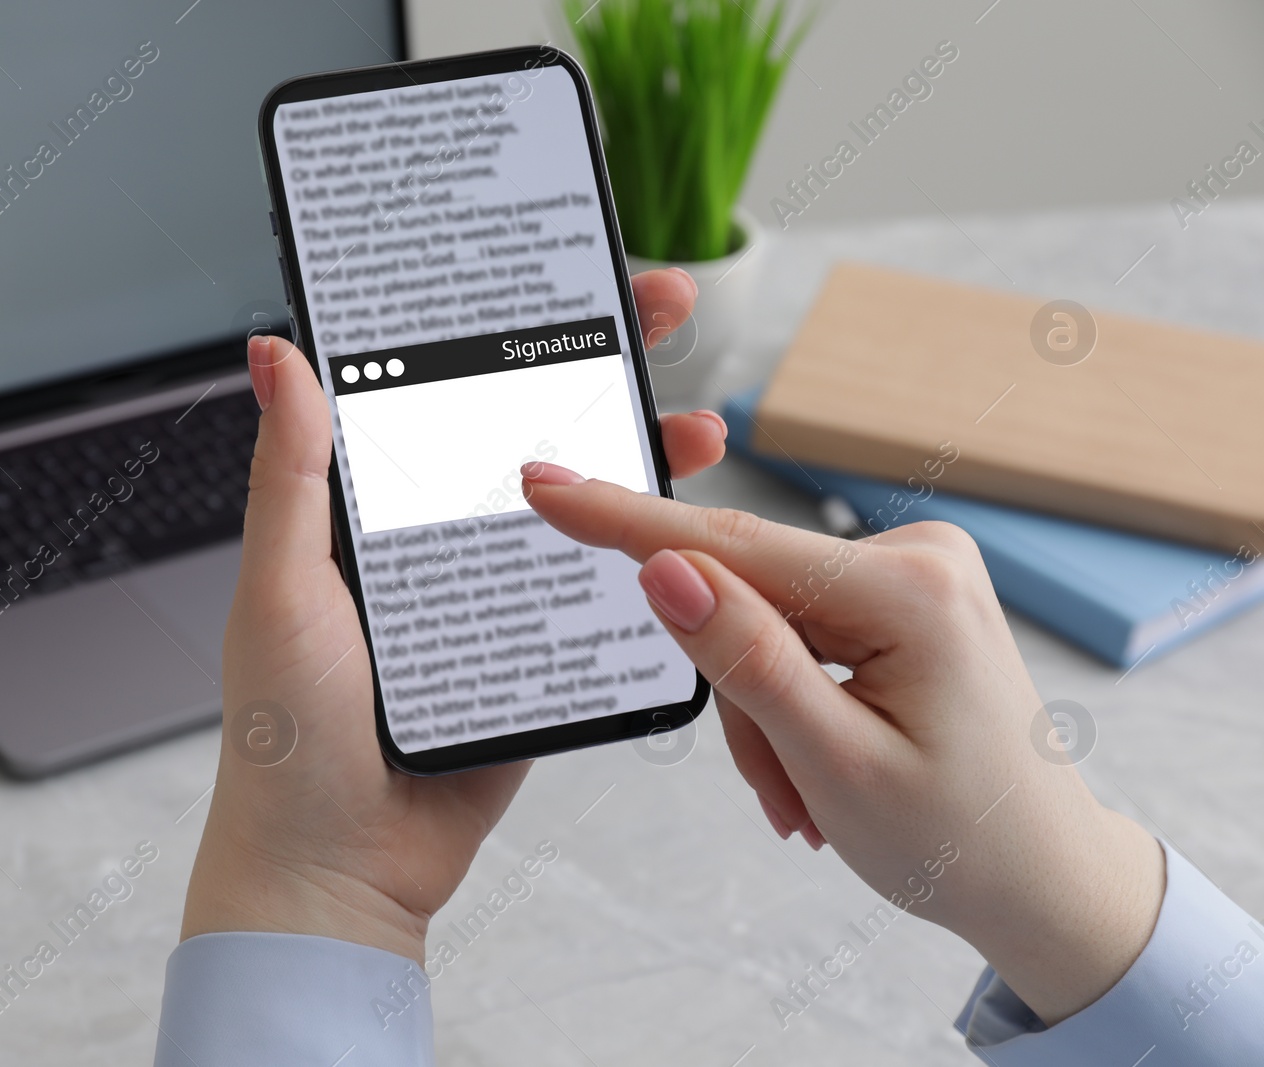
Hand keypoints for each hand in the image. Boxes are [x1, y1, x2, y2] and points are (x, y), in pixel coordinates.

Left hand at [182, 269, 726, 962]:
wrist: (340, 871)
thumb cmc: (288, 738)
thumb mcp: (282, 591)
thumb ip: (291, 476)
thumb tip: (276, 353)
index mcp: (372, 505)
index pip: (444, 386)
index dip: (503, 324)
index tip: (557, 272)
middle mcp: (438, 535)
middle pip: (531, 427)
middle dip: (601, 363)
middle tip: (666, 309)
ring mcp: (494, 593)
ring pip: (581, 504)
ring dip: (643, 456)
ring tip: (700, 423)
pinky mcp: (536, 652)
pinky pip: (596, 591)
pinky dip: (645, 556)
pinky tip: (686, 528)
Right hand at [520, 468, 1164, 1024]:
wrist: (1043, 876)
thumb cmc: (959, 839)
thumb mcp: (835, 765)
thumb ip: (746, 660)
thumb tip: (664, 568)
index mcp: (910, 590)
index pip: (731, 544)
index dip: (624, 521)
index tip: (545, 484)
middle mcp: (916, 557)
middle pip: (744, 596)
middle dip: (740, 701)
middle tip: (784, 795)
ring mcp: (911, 572)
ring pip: (761, 623)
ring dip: (763, 716)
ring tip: (810, 796)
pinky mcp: (899, 594)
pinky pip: (793, 631)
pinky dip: (787, 701)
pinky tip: (822, 765)